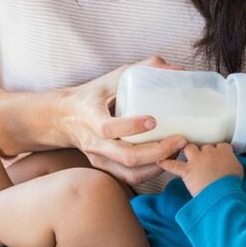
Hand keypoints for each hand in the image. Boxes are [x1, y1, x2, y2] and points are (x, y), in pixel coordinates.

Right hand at [59, 56, 186, 185]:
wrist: (65, 118)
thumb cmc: (93, 95)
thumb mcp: (113, 77)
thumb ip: (143, 69)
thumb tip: (177, 69)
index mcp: (90, 117)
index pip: (108, 128)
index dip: (131, 127)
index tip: (154, 121)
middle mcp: (93, 142)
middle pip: (126, 156)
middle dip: (158, 151)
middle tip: (180, 140)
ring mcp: (99, 158)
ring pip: (131, 172)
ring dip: (158, 165)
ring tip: (177, 151)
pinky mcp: (105, 168)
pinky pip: (131, 177)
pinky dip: (152, 172)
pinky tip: (166, 159)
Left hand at [158, 143, 243, 195]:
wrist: (223, 193)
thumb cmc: (231, 184)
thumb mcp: (238, 170)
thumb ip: (232, 162)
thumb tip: (230, 164)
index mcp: (223, 151)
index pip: (219, 145)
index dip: (217, 151)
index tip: (216, 156)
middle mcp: (209, 152)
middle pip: (203, 146)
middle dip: (203, 152)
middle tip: (203, 159)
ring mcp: (197, 160)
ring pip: (189, 148)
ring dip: (188, 151)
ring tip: (187, 155)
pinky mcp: (187, 170)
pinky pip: (173, 165)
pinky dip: (166, 164)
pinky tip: (161, 162)